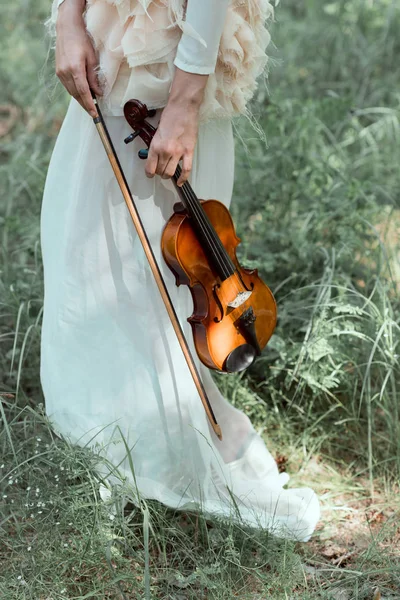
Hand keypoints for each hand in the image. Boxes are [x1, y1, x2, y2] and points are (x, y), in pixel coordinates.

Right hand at [55, 0, 102, 116]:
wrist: (67, 28)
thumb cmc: (82, 40)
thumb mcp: (92, 58)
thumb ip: (94, 77)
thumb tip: (98, 93)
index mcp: (75, 69)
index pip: (83, 92)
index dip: (89, 105)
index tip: (95, 114)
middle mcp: (65, 72)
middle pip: (76, 94)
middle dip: (85, 105)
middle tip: (94, 113)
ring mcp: (60, 73)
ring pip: (71, 92)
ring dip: (80, 99)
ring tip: (89, 105)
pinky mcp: (58, 72)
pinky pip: (68, 86)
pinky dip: (75, 92)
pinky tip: (82, 94)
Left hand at [145, 68, 207, 186]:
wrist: (183, 107)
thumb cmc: (170, 116)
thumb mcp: (157, 132)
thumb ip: (156, 146)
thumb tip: (157, 158)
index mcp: (155, 145)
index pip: (150, 167)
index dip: (149, 173)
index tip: (151, 173)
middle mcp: (165, 151)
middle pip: (160, 171)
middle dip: (159, 173)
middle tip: (161, 169)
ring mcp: (178, 152)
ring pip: (171, 173)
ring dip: (168, 175)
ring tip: (168, 173)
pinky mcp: (189, 151)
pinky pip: (186, 170)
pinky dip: (183, 178)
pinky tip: (180, 182)